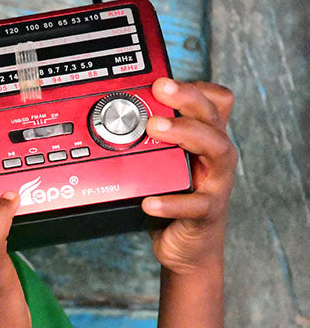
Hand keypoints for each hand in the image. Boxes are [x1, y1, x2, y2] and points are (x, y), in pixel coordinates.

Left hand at [143, 78, 236, 273]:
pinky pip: (195, 205)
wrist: (187, 247)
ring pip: (215, 150)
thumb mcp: (161, 162)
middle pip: (213, 117)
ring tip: (156, 128)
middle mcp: (214, 156)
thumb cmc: (173, 198)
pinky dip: (171, 202)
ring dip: (186, 134)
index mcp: (205, 140)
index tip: (164, 80)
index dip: (195, 87)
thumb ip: (147, 140)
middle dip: (187, 98)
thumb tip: (111, 113)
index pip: (215, 102)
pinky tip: (149, 200)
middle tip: (159, 89)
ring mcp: (215, 183)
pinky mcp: (206, 213)